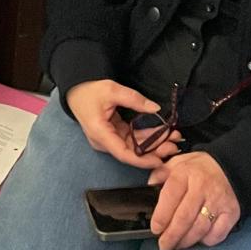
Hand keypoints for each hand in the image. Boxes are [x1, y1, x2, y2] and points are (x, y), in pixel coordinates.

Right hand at [65, 79, 180, 168]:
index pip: (123, 153)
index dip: (143, 160)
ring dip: (153, 143)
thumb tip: (156, 108)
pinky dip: (146, 137)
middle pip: (132, 151)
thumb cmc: (90, 90)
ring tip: (173, 137)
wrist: (76, 90)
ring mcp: (109, 139)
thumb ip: (134, 99)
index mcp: (100, 133)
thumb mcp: (112, 90)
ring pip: (134, 146)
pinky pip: (132, 139)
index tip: (160, 159)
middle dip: (154, 149)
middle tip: (174, 145)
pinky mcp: (113, 135)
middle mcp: (104, 141)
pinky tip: (161, 134)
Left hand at [147, 151, 239, 249]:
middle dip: (171, 236)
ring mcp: (218, 201)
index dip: (161, 216)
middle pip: (184, 218)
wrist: (228, 167)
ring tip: (177, 246)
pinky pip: (217, 234)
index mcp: (185, 173)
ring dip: (186, 241)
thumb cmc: (197, 168)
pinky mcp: (231, 213)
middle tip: (164, 246)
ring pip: (199, 229)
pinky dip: (206, 241)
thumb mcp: (176, 163)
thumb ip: (160, 174)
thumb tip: (149, 188)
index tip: (155, 229)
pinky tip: (197, 240)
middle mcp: (202, 187)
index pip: (170, 196)